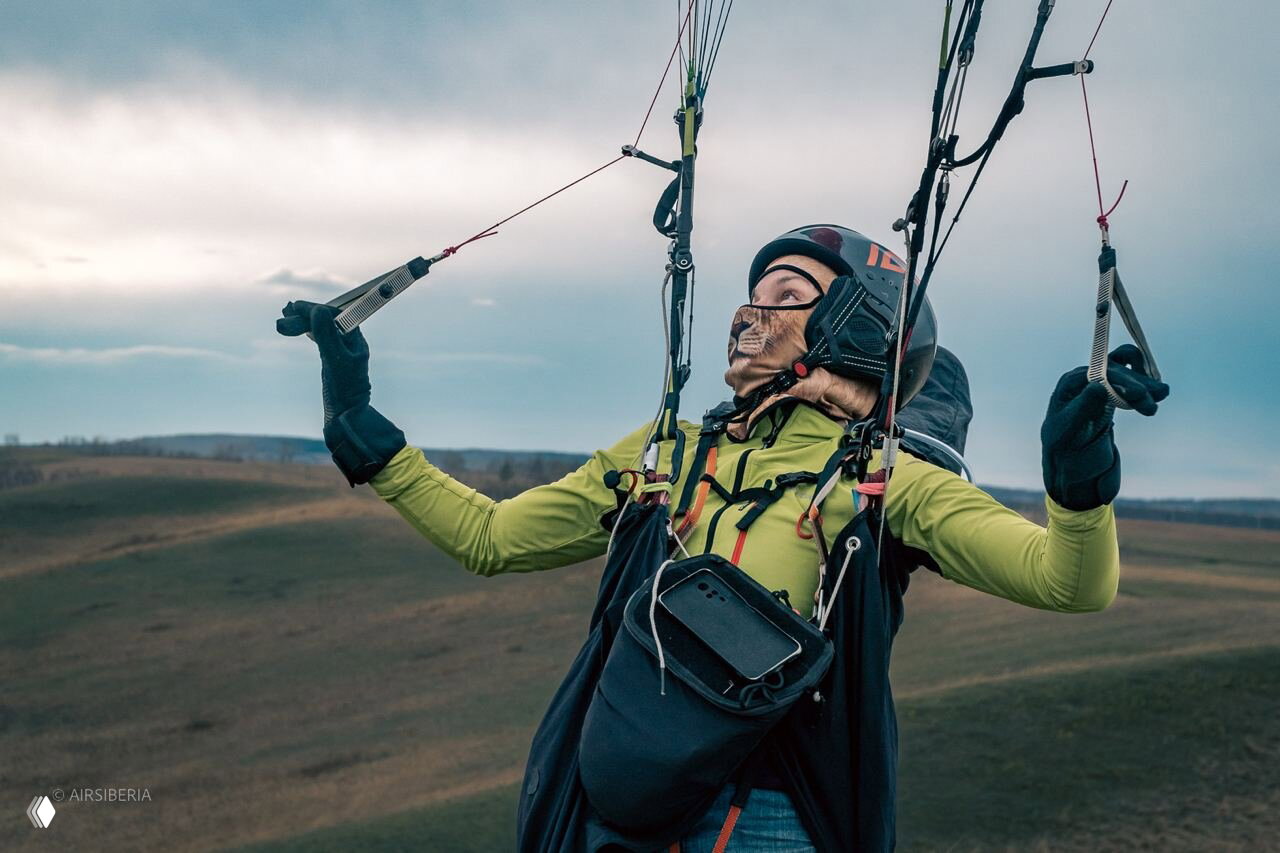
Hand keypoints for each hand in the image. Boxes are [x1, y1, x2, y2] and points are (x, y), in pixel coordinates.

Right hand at [277, 301, 370, 422]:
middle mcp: (349, 342)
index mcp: (355, 339)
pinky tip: (299, 329)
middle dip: (305, 315)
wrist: (347, 416)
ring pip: (320, 328)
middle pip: (326, 320)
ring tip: (283, 321)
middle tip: (284, 315)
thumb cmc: (345, 390)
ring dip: (303, 322)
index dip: (314, 308)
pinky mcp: (332, 359)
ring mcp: (340, 350)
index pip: (335, 314)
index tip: (295, 307)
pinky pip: (319, 338)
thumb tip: (317, 310)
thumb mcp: (335, 361)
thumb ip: (327, 336)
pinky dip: (307, 332)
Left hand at [1041, 344, 1169, 510]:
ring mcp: (1098, 381)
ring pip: (1126, 372)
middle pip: (1116, 371)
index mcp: (1071, 383)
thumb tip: (1098, 386)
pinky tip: (1155, 391)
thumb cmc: (1064, 442)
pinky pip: (1130, 378)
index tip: (1140, 393)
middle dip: (1138, 383)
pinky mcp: (1111, 389)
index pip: (1099, 374)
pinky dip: (1143, 381)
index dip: (1122, 381)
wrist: (1068, 454)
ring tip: (1162, 394)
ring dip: (1145, 382)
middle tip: (1159, 396)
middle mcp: (1085, 377)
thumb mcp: (1070, 428)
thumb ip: (1084, 407)